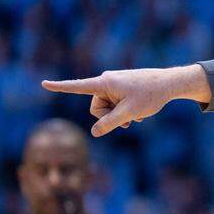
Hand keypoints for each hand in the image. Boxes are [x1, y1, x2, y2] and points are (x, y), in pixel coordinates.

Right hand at [41, 65, 208, 136]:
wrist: (169, 83)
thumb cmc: (150, 95)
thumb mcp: (130, 112)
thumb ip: (111, 123)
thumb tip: (94, 132)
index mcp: (105, 83)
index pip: (78, 86)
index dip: (60, 87)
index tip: (44, 83)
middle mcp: (106, 80)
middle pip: (96, 108)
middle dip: (110, 117)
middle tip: (129, 121)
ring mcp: (114, 83)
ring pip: (107, 108)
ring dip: (119, 116)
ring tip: (137, 115)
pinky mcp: (121, 87)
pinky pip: (116, 104)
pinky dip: (125, 110)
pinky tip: (140, 111)